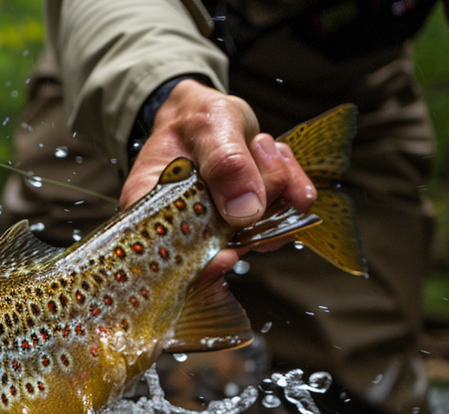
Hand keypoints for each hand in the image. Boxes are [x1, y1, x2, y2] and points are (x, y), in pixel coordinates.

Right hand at [119, 80, 317, 282]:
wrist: (214, 113)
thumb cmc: (195, 118)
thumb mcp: (208, 126)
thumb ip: (226, 164)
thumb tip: (245, 211)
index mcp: (155, 211)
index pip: (171, 257)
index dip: (202, 265)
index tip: (228, 254)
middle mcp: (187, 228)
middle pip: (228, 244)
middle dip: (257, 198)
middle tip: (254, 149)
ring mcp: (224, 228)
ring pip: (265, 229)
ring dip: (277, 182)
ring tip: (259, 145)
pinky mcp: (254, 220)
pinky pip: (288, 215)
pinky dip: (293, 183)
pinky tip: (276, 156)